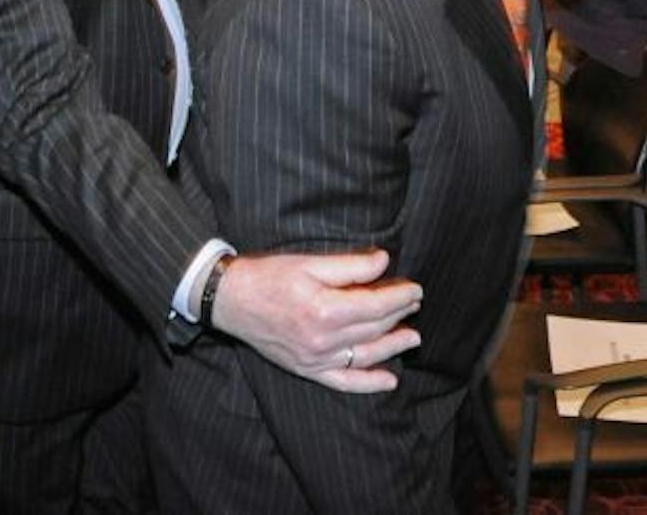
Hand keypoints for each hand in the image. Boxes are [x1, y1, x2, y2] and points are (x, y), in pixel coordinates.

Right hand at [210, 250, 422, 394]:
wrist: (230, 300)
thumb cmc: (268, 276)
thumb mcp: (308, 263)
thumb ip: (348, 266)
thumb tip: (383, 262)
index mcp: (325, 309)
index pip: (375, 305)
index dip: (399, 296)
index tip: (416, 288)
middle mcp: (323, 339)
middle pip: (373, 328)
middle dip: (399, 315)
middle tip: (414, 303)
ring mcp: (316, 359)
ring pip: (365, 355)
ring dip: (393, 346)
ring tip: (413, 337)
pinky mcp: (307, 369)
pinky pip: (344, 382)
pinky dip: (368, 383)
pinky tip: (389, 380)